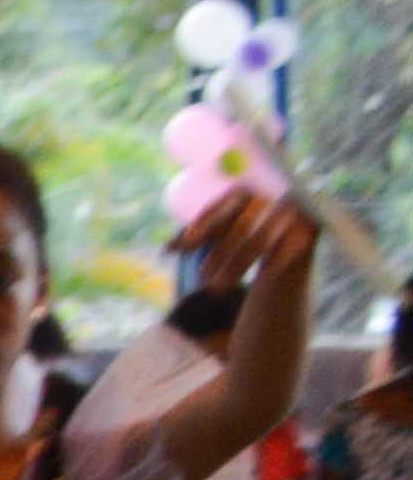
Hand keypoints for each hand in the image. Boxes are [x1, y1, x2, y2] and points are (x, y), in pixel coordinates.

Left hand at [178, 184, 314, 300]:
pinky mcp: (312, 229)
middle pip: (242, 225)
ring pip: (261, 241)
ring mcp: (296, 211)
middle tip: (201, 277)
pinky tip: (261, 278)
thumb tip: (166, 248)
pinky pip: (288, 249)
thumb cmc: (245, 237)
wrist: (290, 245)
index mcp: (251, 189)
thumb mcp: (220, 235)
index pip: (226, 204)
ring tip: (215, 290)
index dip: (204, 224)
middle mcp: (274, 195)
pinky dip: (272, 264)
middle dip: (220, 254)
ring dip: (236, 266)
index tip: (185, 246)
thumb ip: (196, 238)